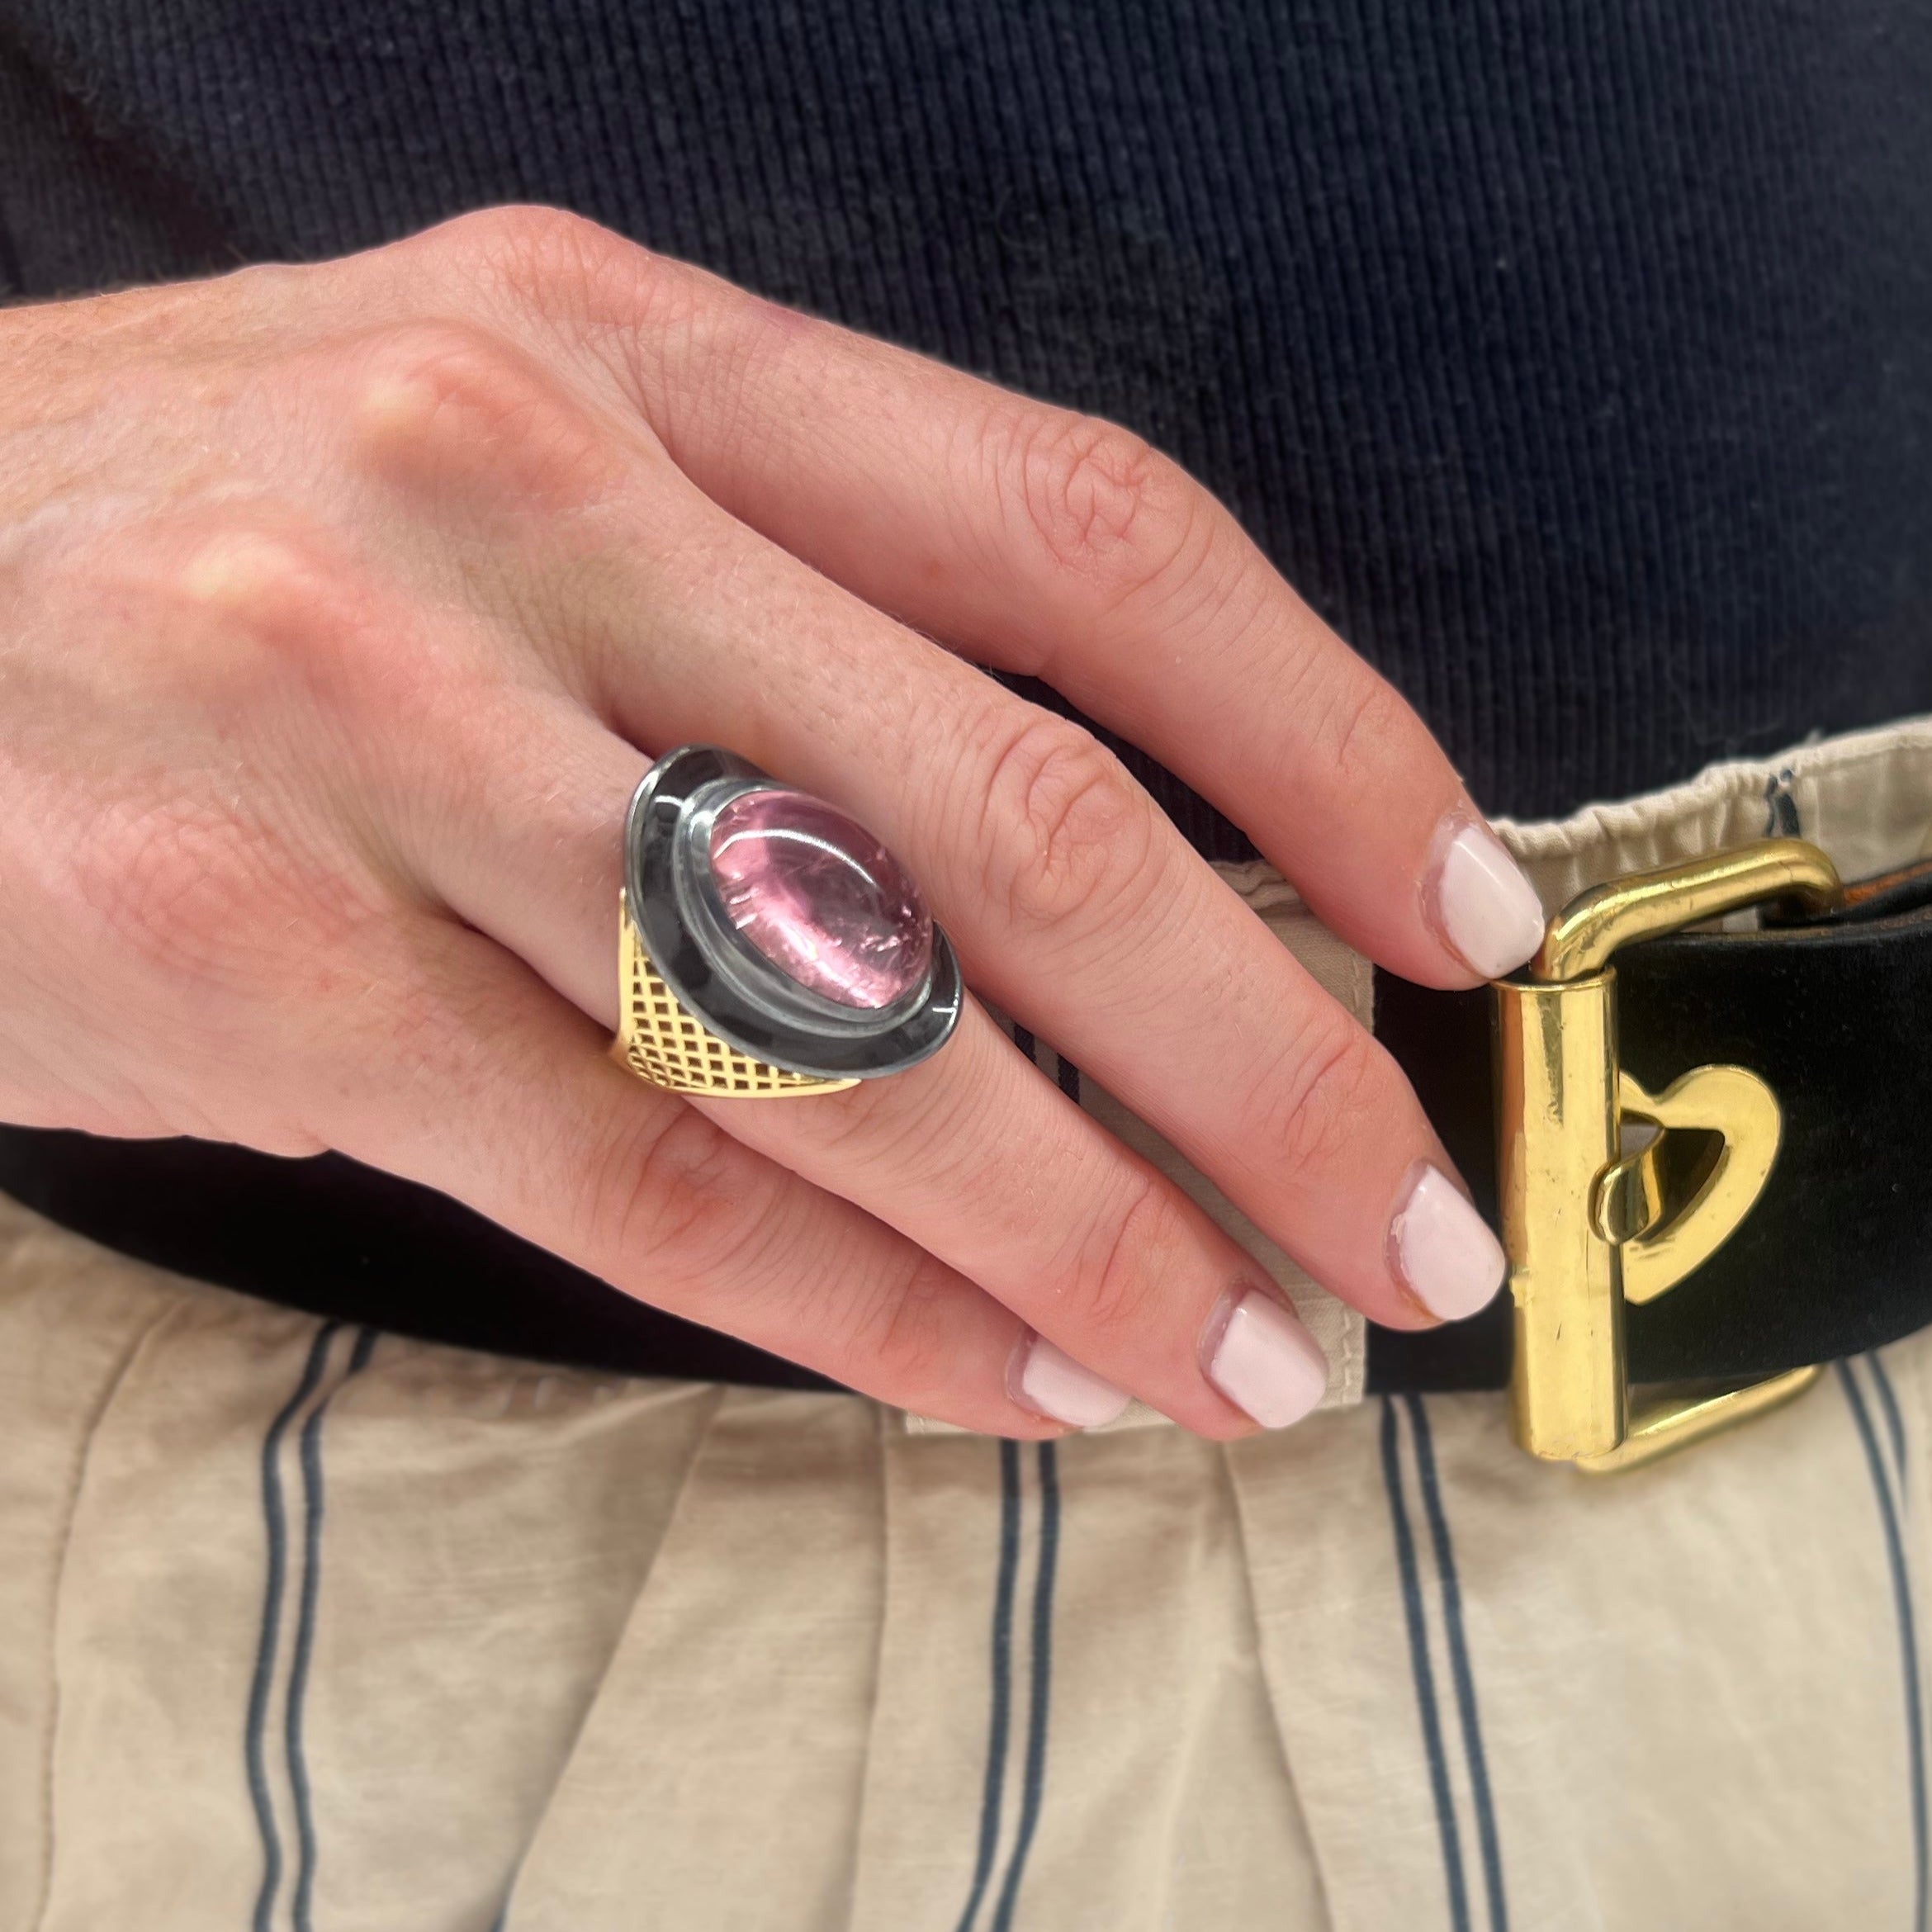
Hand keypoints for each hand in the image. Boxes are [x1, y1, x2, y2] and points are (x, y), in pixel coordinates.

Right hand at [0, 207, 1540, 1436]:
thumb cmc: (219, 522)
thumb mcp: (516, 453)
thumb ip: (798, 608)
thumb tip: (1111, 860)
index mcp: (637, 349)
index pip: (1090, 540)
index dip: (1326, 744)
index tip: (1462, 915)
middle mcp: (524, 506)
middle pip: (1021, 826)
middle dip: (1267, 1062)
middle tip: (1402, 1223)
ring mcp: (376, 733)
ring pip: (843, 1044)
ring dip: (1084, 1236)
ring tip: (1233, 1357)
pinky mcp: (255, 963)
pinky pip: (642, 1183)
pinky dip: (860, 1308)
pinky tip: (999, 1374)